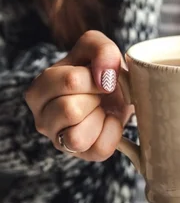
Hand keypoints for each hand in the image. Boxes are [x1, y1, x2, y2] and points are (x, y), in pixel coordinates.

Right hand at [25, 30, 132, 160]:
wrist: (118, 91)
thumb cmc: (100, 70)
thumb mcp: (97, 47)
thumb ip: (100, 49)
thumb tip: (105, 76)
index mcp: (39, 90)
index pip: (70, 82)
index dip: (96, 77)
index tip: (103, 77)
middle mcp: (41, 118)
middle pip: (71, 110)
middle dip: (97, 98)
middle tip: (100, 94)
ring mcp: (59, 140)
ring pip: (78, 137)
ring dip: (100, 118)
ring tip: (100, 108)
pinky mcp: (81, 155)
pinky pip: (99, 150)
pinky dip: (112, 133)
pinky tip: (108, 121)